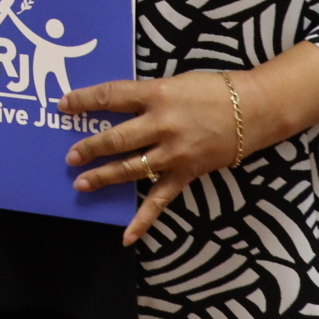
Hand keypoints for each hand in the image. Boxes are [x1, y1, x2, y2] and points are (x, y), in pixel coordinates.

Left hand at [63, 72, 247, 245]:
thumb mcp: (174, 82)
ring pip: (132, 168)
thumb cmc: (213, 89)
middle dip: (90, 147)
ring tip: (82, 183)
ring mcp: (174, 152)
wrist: (254, 109)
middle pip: (117, 138)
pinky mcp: (186, 173)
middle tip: (70, 156)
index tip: (64, 105)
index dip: (85, 100)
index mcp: (157, 94)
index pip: (112, 96)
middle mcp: (163, 124)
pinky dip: (143, 220)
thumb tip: (116, 105)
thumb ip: (147, 95)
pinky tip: (126, 236)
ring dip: (104, 177)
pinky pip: (160, 200)